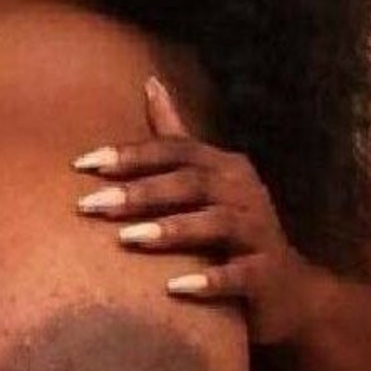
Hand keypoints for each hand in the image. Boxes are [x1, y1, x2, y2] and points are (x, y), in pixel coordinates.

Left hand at [72, 74, 317, 345]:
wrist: (288, 289)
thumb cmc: (233, 228)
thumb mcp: (207, 179)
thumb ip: (175, 136)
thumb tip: (150, 81)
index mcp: (224, 166)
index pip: (174, 150)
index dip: (130, 154)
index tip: (82, 164)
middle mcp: (244, 191)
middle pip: (190, 183)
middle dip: (139, 192)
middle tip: (90, 204)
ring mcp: (258, 232)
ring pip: (215, 224)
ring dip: (172, 230)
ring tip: (127, 239)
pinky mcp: (266, 273)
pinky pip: (239, 275)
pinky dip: (210, 279)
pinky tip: (174, 288)